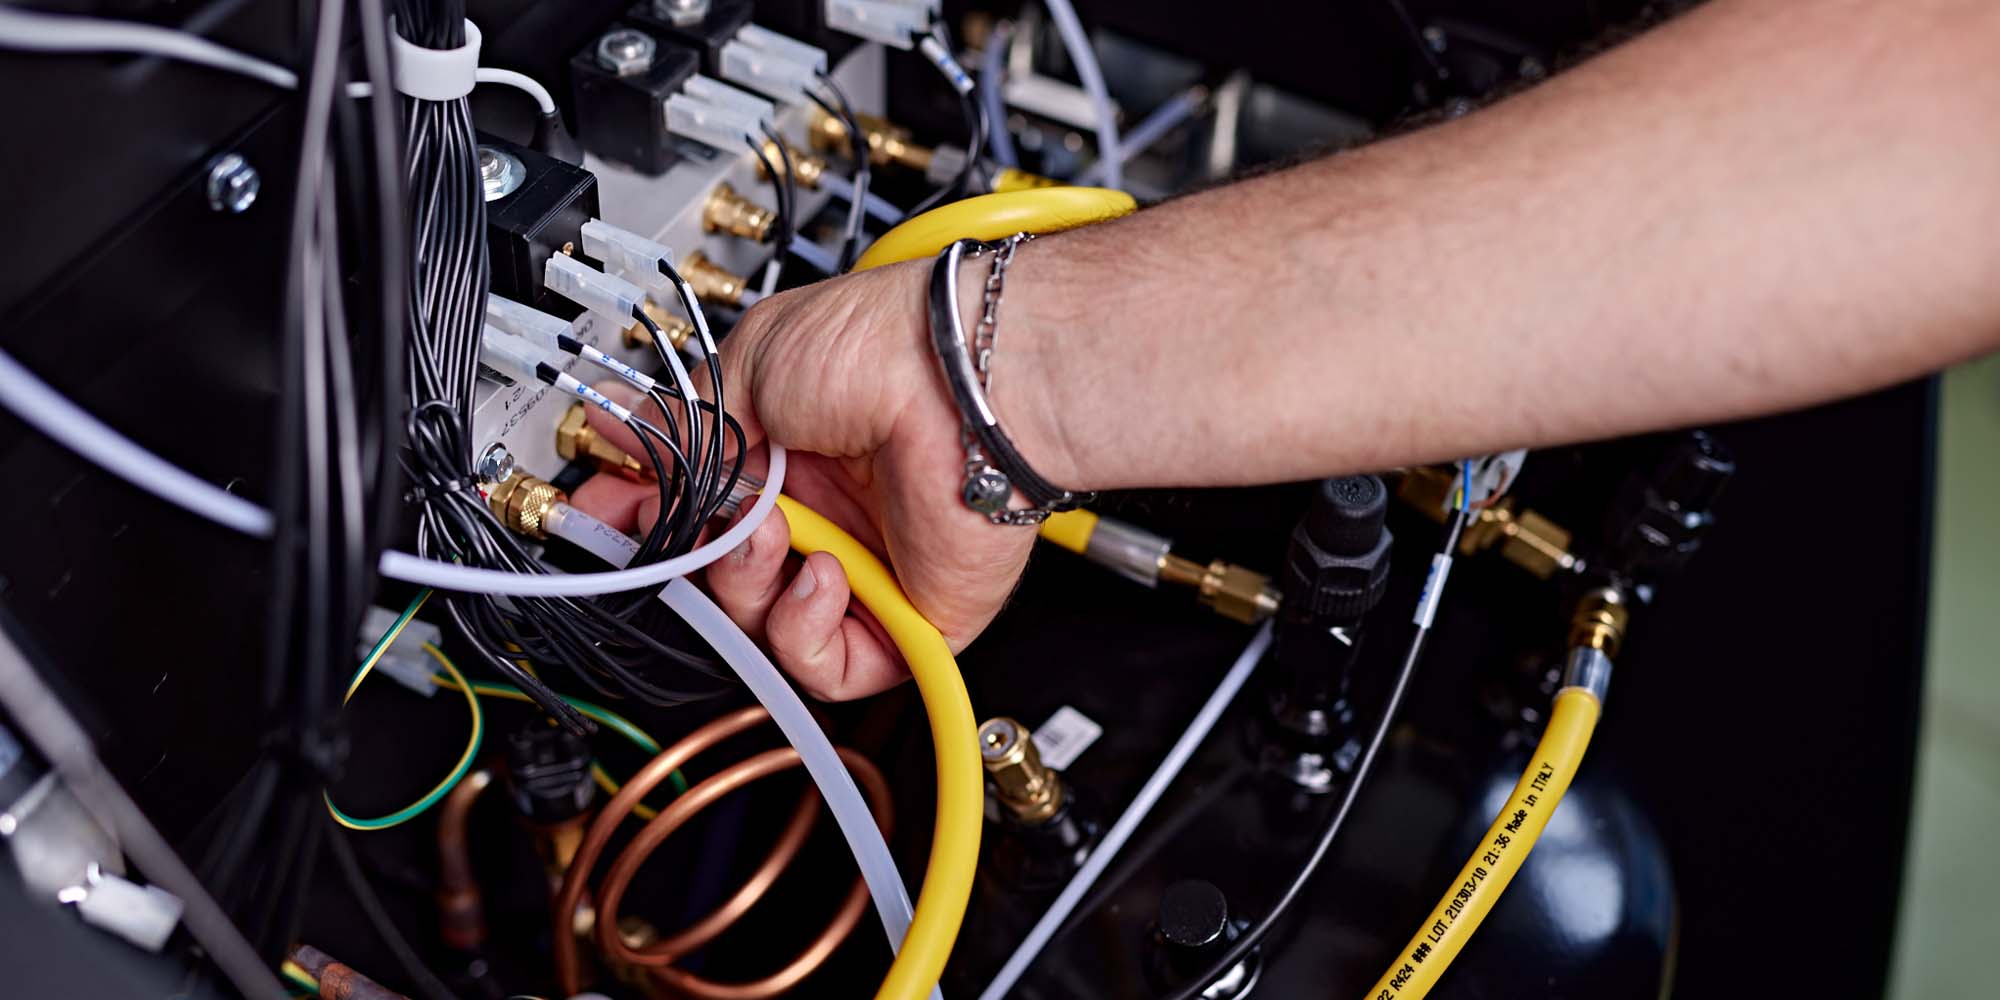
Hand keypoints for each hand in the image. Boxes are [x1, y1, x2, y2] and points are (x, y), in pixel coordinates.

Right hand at [567, 259, 1075, 699]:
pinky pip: (827, 663)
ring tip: (770, 535)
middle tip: (693, 523)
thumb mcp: (751, 368)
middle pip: (723, 575)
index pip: (698, 505)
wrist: (963, 380)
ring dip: (748, 585)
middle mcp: (823, 507)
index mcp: (785, 447)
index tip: (606, 521)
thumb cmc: (883, 348)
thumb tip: (629, 438)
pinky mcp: (902, 616)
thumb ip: (686, 426)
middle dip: (696, 555)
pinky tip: (824, 574)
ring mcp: (862, 562)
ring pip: (763, 625)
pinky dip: (806, 628)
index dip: (650, 521)